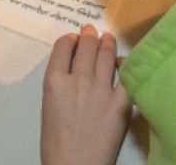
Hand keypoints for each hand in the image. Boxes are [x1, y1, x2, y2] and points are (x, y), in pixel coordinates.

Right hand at [42, 25, 131, 164]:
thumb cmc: (57, 145)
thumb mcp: (49, 107)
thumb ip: (60, 86)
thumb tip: (72, 73)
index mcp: (54, 81)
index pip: (63, 47)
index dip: (69, 39)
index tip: (73, 38)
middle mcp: (78, 79)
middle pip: (86, 47)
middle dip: (89, 35)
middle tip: (92, 31)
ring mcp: (101, 89)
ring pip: (106, 55)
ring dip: (106, 43)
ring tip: (107, 38)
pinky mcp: (121, 101)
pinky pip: (126, 75)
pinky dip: (125, 65)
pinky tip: (124, 62)